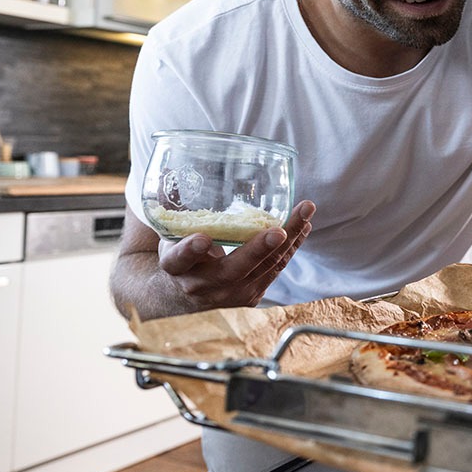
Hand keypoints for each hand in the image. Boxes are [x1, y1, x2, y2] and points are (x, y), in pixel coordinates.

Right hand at [157, 200, 314, 308]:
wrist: (186, 293)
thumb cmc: (180, 254)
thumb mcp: (169, 235)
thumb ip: (171, 210)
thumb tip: (166, 175)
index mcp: (176, 268)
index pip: (179, 261)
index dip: (190, 251)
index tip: (203, 239)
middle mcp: (203, 286)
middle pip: (233, 270)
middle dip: (257, 250)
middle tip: (278, 231)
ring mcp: (230, 295)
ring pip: (264, 268)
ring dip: (289, 239)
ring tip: (304, 211)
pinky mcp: (252, 296)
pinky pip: (275, 269)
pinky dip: (292, 246)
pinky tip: (304, 225)